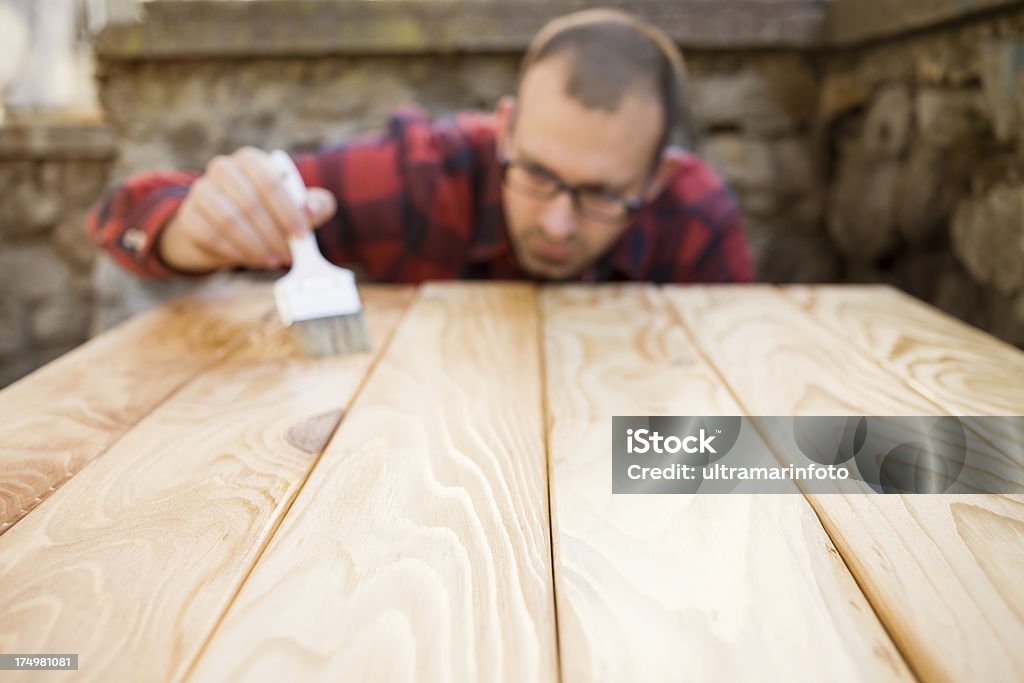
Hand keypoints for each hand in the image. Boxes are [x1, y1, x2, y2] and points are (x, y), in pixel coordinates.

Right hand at [158, 147, 337, 272]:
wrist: (225, 230)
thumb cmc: (269, 214)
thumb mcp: (297, 208)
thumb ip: (315, 205)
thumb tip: (311, 211)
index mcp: (251, 160)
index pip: (270, 181)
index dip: (288, 211)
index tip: (302, 235)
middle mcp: (223, 169)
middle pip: (249, 202)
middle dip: (273, 234)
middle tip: (288, 255)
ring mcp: (201, 191)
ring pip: (229, 220)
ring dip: (255, 246)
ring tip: (273, 260)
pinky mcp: (189, 216)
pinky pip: (211, 236)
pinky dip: (235, 253)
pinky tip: (252, 260)